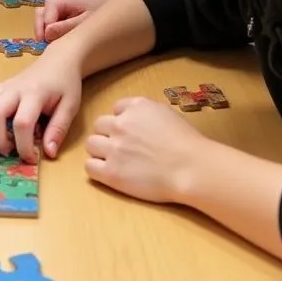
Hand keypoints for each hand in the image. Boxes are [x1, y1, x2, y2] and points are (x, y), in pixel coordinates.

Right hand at [0, 43, 82, 162]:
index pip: (21, 123)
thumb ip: (58, 130)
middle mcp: (12, 89)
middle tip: (10, 153)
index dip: (24, 147)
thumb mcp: (70, 107)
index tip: (32, 159)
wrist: (57, 61)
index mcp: (35, 93)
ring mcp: (0, 88)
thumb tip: (48, 153)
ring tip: (0, 144)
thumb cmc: (65, 84)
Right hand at [35, 0, 107, 41]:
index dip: (45, 22)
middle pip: (42, 13)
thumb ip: (68, 26)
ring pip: (44, 21)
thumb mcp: (87, 21)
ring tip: (50, 45)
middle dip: (40, 27)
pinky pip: (51, 27)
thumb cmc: (103, 14)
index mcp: (67, 0)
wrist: (117, 15)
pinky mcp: (63, 22)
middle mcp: (61, 5)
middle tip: (42, 43)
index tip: (47, 38)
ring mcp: (61, 14)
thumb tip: (47, 32)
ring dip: (44, 32)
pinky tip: (56, 44)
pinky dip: (50, 36)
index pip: (49, 7)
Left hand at [85, 97, 207, 202]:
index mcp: (136, 107)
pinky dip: (97, 169)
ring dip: (101, 151)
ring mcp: (114, 148)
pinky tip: (110, 172)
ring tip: (115, 160)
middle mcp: (121, 124)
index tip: (132, 132)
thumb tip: (135, 118)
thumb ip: (146, 113)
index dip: (123, 120)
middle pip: (100, 125)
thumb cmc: (188, 144)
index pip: (116, 108)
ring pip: (91, 144)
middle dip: (109, 135)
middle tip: (123, 147)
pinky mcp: (111, 172)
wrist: (192, 168)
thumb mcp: (167, 114)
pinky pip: (89, 167)